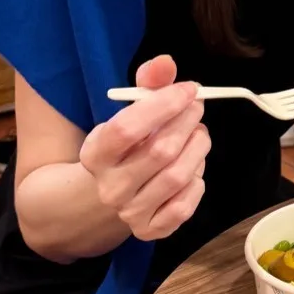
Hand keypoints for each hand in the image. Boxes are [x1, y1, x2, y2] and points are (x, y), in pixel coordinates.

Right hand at [79, 55, 209, 240]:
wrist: (109, 194)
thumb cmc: (127, 145)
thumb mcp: (130, 112)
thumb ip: (148, 85)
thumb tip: (166, 63)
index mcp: (95, 154)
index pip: (127, 128)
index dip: (163, 105)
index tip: (188, 90)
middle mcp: (110, 187)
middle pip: (160, 151)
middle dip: (188, 122)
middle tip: (197, 107)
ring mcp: (130, 213)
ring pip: (178, 176)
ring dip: (198, 148)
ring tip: (198, 134)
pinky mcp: (151, 231)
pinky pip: (186, 205)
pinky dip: (197, 182)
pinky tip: (192, 167)